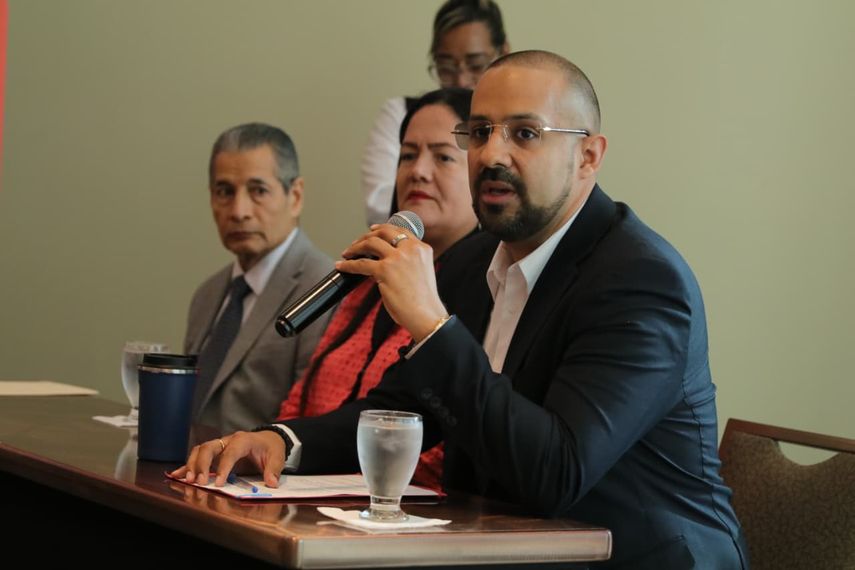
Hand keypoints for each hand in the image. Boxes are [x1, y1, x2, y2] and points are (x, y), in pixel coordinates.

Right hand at [169, 430, 285, 487]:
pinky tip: (177, 475)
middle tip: (200, 483)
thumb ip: (274, 469)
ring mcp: (220, 445)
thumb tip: (272, 482)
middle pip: (209, 447)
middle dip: (202, 465)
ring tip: (189, 481)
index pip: (231, 452)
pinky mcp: (215, 452)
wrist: (268, 439)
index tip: (219, 483)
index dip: (224, 467)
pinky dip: (187, 466)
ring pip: (200, 450)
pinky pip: (198, 456)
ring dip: (193, 465)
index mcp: (243, 440)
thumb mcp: (277, 457)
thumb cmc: (271, 448)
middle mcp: (228, 440)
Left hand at [336, 223, 447, 341]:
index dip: (383, 228)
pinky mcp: (385, 270)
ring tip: (347, 253)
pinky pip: (361, 264)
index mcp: (422, 249)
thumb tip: (383, 261)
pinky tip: (342, 266)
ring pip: (370, 243)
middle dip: (367, 235)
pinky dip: (348, 265)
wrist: (427, 315)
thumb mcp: (421, 272)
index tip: (373, 230)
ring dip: (355, 247)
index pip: (400, 230)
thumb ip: (407, 262)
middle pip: (384, 232)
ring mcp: (397, 258)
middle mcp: (410, 249)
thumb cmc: (424, 301)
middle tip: (357, 243)